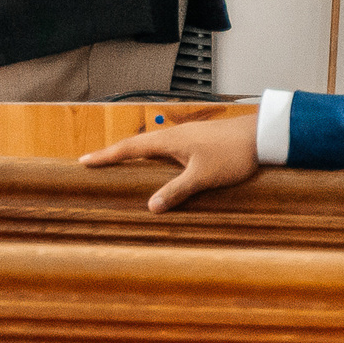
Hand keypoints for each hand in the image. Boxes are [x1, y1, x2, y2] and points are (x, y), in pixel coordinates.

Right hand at [79, 114, 261, 211]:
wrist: (260, 135)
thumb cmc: (231, 154)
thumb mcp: (202, 177)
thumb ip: (176, 191)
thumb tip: (151, 207)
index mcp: (167, 142)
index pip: (128, 148)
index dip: (105, 155)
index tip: (83, 160)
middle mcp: (171, 136)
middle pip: (135, 144)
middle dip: (114, 153)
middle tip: (96, 161)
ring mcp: (184, 136)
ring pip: (151, 145)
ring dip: (134, 153)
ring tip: (122, 163)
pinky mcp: (196, 140)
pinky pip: (165, 147)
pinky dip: (152, 155)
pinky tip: (159, 163)